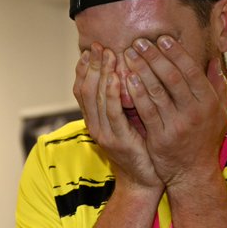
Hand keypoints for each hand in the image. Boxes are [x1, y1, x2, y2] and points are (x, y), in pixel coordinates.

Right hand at [73, 42, 162, 191]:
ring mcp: (103, 134)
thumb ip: (124, 102)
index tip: (92, 49)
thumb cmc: (142, 150)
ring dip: (101, 74)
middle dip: (92, 66)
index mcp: (95, 121)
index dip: (84, 69)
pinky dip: (111, 93)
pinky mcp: (116, 140)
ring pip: (95, 98)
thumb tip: (128, 73)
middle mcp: (94, 126)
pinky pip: (112, 112)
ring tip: (107, 55)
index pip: (82, 90)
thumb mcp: (128, 122)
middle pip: (85, 90)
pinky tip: (116, 77)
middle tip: (99, 46)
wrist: (144, 181)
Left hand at [121, 35, 226, 188]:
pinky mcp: (160, 137)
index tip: (162, 39)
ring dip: (141, 70)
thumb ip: (215, 85)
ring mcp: (177, 125)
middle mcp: (195, 111)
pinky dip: (136, 94)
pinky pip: (146, 111)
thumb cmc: (204, 139)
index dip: (176, 53)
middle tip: (139, 42)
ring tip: (129, 55)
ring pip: (156, 91)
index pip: (191, 70)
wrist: (193, 173)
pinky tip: (126, 80)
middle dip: (154, 57)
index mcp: (209, 101)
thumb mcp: (218, 111)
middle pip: (172, 77)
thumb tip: (214, 58)